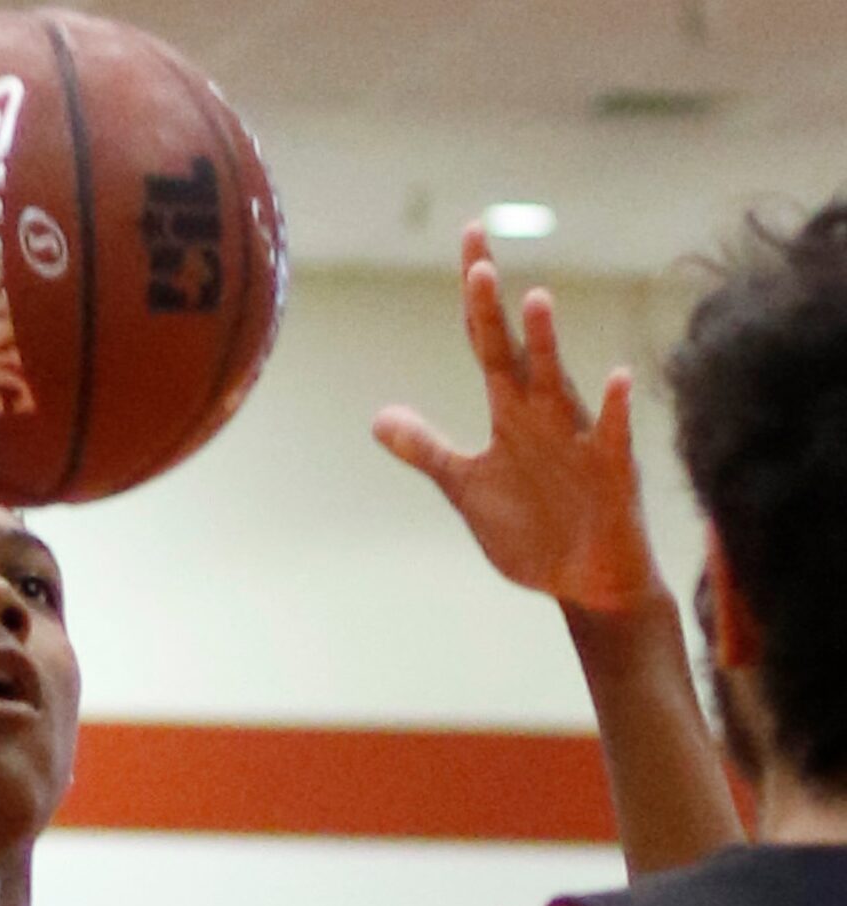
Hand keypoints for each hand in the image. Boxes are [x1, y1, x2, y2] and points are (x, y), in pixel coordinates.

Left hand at [373, 225, 665, 618]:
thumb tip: (378, 418)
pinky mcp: (610, 472)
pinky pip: (611, 435)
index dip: (473, 299)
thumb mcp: (467, 487)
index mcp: (510, 414)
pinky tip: (611, 380)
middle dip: (495, 311)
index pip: (486, 343)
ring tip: (534, 300)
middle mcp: (544, 414)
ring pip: (560, 383)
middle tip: (477, 260)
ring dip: (547, 346)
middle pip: (515, 353)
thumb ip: (428, 450)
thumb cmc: (532, 528)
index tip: (469, 240)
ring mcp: (578, 439)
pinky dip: (611, 409)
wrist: (584, 581)